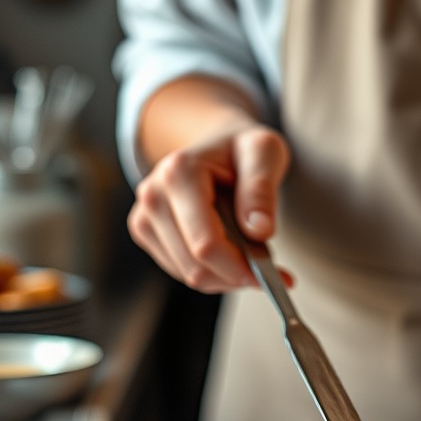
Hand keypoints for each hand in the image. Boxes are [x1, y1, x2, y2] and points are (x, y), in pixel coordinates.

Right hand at [127, 124, 290, 292]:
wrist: (215, 144)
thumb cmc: (241, 149)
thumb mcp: (264, 152)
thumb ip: (262, 188)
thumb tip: (259, 230)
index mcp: (179, 174)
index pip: (206, 243)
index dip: (241, 267)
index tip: (275, 275)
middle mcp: (153, 195)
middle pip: (196, 266)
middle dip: (237, 274)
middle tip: (270, 265)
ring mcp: (145, 216)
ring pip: (189, 275)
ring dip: (227, 276)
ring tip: (251, 253)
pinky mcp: (145, 231)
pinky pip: (182, 272)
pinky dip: (213, 273)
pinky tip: (230, 253)